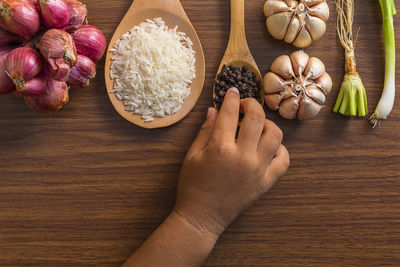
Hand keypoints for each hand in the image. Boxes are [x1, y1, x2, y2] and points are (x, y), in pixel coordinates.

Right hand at [174, 88, 289, 236]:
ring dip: (267, 124)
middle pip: (257, 118)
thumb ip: (204, 130)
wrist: (202, 217)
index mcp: (220, 148)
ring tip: (257, 126)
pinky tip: (268, 146)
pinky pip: (284, 160)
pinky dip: (279, 149)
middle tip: (245, 105)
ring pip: (275, 135)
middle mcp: (243, 157)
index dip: (232, 98)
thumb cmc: (192, 186)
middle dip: (252, 104)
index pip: (230, 113)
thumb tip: (213, 109)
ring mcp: (258, 170)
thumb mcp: (192, 155)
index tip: (232, 92)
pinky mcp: (266, 183)